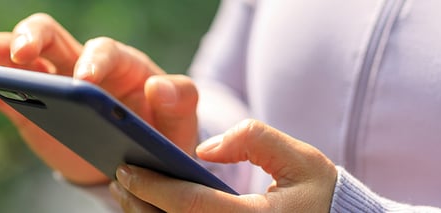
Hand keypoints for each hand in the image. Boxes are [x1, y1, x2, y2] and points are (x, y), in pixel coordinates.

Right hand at [0, 13, 199, 184]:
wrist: (133, 161)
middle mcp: (81, 65)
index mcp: (121, 65)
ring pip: (24, 56)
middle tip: (23, 54)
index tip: (83, 82)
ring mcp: (52, 83)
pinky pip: (6, 93)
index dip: (92, 61)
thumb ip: (180, 102)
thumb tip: (158, 84)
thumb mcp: (179, 123)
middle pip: (53, 35)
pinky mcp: (31, 108)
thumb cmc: (160, 135)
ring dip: (3, 51)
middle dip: (36, 38)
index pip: (103, 51)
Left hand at [110, 119, 337, 211]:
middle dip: (139, 203)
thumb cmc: (320, 195)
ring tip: (129, 193)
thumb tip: (204, 149)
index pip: (190, 205)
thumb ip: (253, 140)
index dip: (153, 186)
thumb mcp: (300, 158)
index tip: (127, 167)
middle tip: (120, 177)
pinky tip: (151, 210)